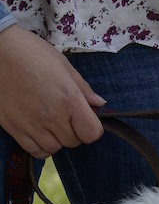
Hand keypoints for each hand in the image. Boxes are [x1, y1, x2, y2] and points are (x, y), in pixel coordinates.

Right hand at [0, 25, 104, 157]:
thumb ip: (83, 89)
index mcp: (69, 99)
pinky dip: (40, 146)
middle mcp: (52, 116)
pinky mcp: (13, 127)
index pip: (92, 133)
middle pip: (74, 141)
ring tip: (51, 123)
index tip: (85, 118)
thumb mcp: (63, 65)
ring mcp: (31, 124)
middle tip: (65, 116)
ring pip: (55, 148)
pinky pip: (34, 150)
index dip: (92, 128)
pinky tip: (39, 132)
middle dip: (74, 131)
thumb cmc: (31, 53)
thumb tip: (100, 104)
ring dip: (57, 139)